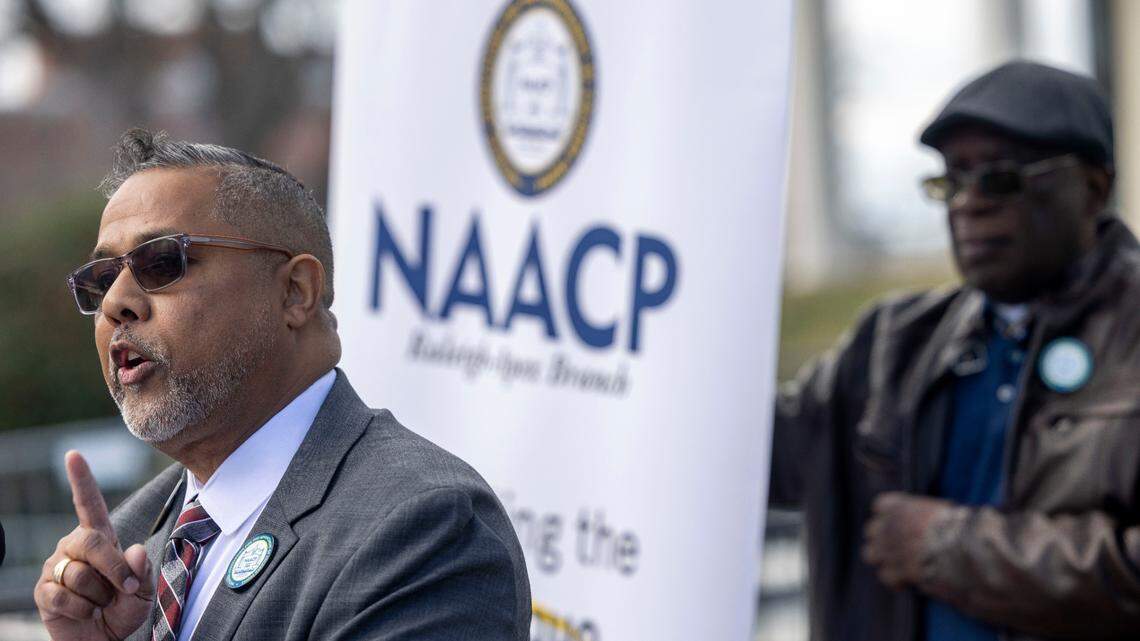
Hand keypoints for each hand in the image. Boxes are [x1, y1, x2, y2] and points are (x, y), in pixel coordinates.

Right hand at [35, 451, 153, 640]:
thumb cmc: (122, 610)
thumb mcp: (142, 591)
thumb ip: (142, 571)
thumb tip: (134, 550)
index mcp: (100, 539)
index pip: (89, 505)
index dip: (81, 480)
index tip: (74, 455)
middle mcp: (74, 547)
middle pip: (92, 543)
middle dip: (114, 569)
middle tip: (126, 590)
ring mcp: (56, 568)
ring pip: (80, 575)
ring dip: (99, 597)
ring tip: (100, 604)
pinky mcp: (43, 592)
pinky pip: (64, 597)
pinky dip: (83, 610)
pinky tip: (85, 613)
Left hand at [862, 492, 952, 589]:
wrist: (963, 547)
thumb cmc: (960, 527)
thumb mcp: (942, 510)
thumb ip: (926, 516)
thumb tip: (930, 523)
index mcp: (901, 507)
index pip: (880, 506)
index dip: (888, 515)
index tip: (899, 522)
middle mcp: (889, 526)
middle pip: (871, 531)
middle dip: (882, 538)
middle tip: (899, 547)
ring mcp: (889, 549)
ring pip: (870, 554)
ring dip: (883, 559)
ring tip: (899, 566)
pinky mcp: (896, 570)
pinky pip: (885, 576)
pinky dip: (894, 580)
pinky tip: (906, 583)